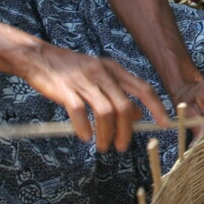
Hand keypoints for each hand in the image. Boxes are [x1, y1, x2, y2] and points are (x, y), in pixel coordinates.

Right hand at [22, 45, 169, 151]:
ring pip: (104, 112)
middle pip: (124, 106)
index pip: (143, 88)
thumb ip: (119, 92)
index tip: (164, 124)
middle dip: (126, 131)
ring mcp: (84, 81)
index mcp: (114, 69)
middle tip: (122, 147)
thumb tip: (138, 114)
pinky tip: (85, 137)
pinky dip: (85, 128)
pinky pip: (79, 112)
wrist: (38, 57)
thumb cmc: (71, 70)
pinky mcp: (65, 90)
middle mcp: (102, 73)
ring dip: (106, 134)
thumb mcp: (100, 74)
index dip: (156, 107)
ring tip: (103, 146)